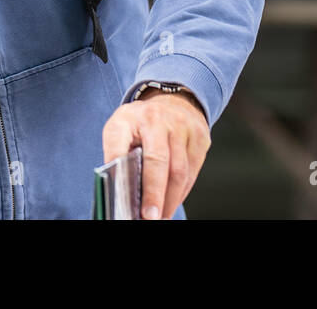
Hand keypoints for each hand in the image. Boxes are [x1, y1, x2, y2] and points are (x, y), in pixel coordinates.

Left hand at [102, 91, 210, 219]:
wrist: (173, 99)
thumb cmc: (141, 123)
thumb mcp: (120, 129)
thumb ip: (116, 154)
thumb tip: (118, 188)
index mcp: (129, 117)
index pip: (119, 141)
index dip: (118, 164)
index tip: (124, 195)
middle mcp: (157, 119)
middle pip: (158, 162)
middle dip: (154, 195)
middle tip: (149, 218)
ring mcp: (182, 126)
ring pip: (179, 171)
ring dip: (170, 199)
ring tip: (161, 216)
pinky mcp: (200, 137)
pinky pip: (192, 171)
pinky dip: (182, 192)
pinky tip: (173, 202)